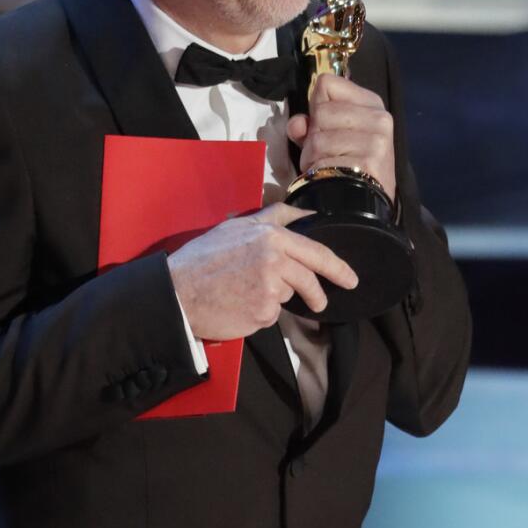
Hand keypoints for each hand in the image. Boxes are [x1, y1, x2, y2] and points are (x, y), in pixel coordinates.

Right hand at [167, 201, 358, 340]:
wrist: (177, 292)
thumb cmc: (203, 258)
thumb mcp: (238, 226)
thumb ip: (275, 216)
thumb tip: (305, 212)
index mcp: (270, 236)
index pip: (316, 252)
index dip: (338, 267)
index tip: (350, 277)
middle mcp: (274, 260)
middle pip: (310, 279)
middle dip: (319, 293)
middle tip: (321, 302)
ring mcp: (270, 289)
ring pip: (288, 296)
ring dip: (274, 298)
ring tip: (245, 292)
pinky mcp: (262, 313)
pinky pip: (271, 314)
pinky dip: (260, 313)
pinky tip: (238, 305)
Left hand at [287, 73, 395, 202]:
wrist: (367, 204)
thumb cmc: (348, 164)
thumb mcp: (330, 136)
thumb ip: (309, 123)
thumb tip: (297, 124)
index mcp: (371, 103)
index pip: (327, 83)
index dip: (317, 106)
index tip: (326, 125)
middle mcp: (378, 118)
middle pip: (320, 111)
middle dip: (314, 136)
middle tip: (326, 153)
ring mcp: (375, 141)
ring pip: (318, 138)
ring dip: (313, 158)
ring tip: (328, 167)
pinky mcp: (367, 163)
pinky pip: (322, 161)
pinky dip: (318, 173)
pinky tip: (331, 178)